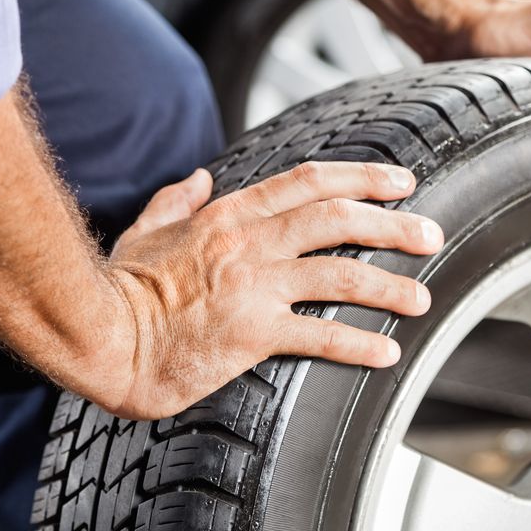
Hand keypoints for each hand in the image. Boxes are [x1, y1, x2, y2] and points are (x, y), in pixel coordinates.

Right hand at [103, 162, 443, 418]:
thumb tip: (197, 178)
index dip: (362, 177)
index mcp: (229, 215)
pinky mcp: (251, 334)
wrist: (100, 337)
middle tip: (431, 236)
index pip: (309, 182)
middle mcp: (249, 243)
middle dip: (393, 225)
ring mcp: (252, 286)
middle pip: (339, 220)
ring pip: (340, 275)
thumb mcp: (145, 229)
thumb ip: (175, 200)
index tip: (400, 181)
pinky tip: (388, 353)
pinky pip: (319, 336)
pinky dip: (358, 344)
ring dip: (389, 286)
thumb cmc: (120, 288)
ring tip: (422, 298)